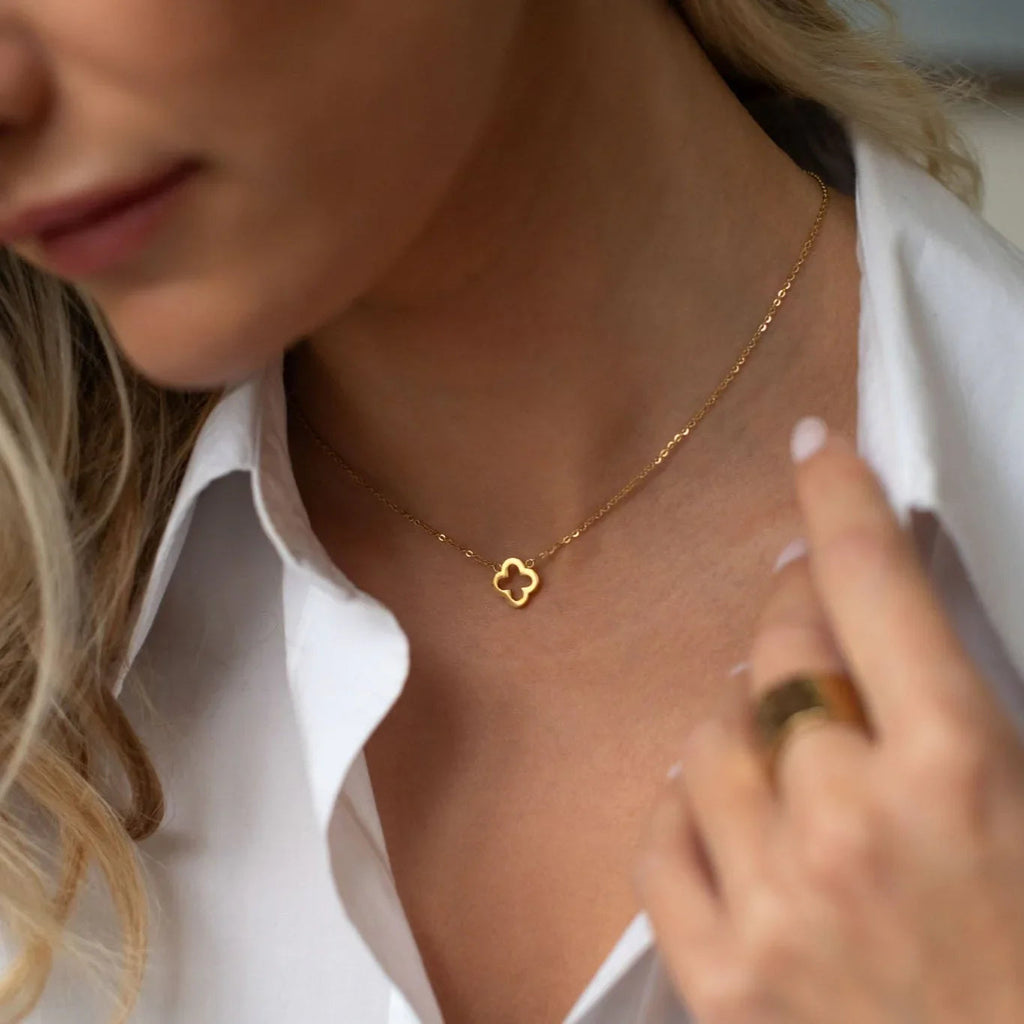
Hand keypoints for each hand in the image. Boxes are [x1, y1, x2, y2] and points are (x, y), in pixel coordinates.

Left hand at [633, 416, 1023, 1023]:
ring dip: (741, 717)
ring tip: (777, 731)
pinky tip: (722, 808)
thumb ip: (967, 715)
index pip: (878, 591)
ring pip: (710, 739)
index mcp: (963, 774)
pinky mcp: (719, 980)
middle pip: (780, 653)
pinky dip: (689, 807)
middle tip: (806, 605)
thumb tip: (898, 640)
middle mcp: (851, 822)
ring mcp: (772, 903)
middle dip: (795, 612)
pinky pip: (663, 838)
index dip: (841, 502)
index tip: (813, 447)